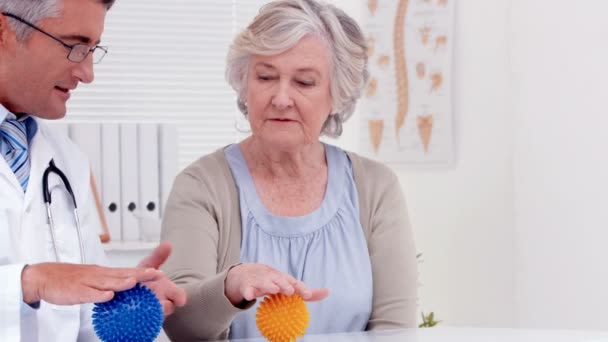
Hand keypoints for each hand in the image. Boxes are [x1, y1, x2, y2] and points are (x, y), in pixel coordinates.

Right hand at [21, 263, 162, 304]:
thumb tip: (126, 284)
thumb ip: (109, 282)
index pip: (127, 271)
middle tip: (157, 274)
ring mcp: (88, 282)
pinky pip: (88, 294)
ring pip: (107, 282)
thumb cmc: (70, 279)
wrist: (44, 276)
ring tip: (136, 282)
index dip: (143, 272)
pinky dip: (98, 295)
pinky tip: (109, 296)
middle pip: (122, 274)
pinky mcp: (76, 291)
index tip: (159, 272)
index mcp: (104, 273)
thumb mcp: (94, 278)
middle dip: (140, 274)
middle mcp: (99, 275)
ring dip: (122, 282)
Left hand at [138, 241, 186, 316]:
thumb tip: (168, 244)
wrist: (127, 292)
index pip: (178, 295)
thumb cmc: (141, 279)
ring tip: (144, 308)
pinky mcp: (140, 320)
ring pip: (155, 316)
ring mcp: (151, 312)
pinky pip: (141, 322)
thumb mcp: (148, 266)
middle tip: (161, 304)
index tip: (180, 299)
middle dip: (165, 306)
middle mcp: (161, 302)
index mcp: (166, 290)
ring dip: (151, 313)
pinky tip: (132, 315)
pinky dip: (138, 320)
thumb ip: (158, 256)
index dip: (179, 297)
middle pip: (167, 308)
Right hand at [224, 263, 328, 306]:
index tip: (307, 295)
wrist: (248, 274)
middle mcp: (273, 278)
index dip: (301, 289)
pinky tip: (250, 296)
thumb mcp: (289, 285)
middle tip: (290, 291)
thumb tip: (328, 292)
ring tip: (273, 289)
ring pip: (264, 283)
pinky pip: (248, 289)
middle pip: (280, 281)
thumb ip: (307, 291)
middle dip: (285, 285)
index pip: (295, 283)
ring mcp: (260, 281)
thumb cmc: (274, 281)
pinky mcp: (248, 285)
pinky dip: (248, 292)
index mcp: (285, 279)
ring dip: (269, 286)